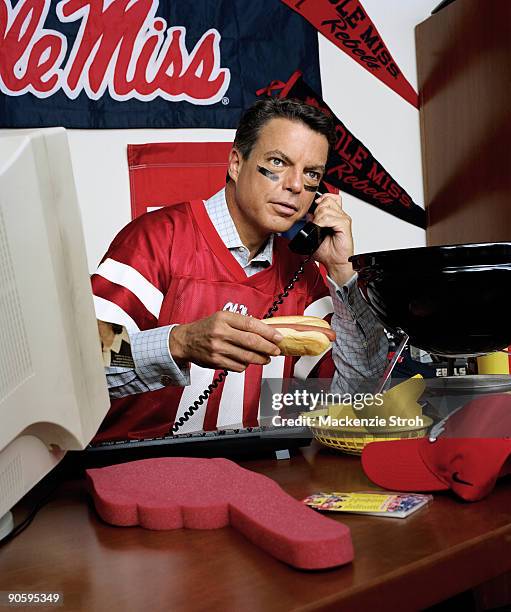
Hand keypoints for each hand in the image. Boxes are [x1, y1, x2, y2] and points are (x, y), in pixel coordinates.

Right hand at [169, 311, 283, 371]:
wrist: (185, 341)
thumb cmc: (207, 328)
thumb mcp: (222, 318)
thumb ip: (241, 323)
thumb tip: (266, 331)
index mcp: (224, 318)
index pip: (251, 324)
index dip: (268, 332)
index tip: (278, 337)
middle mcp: (220, 332)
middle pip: (251, 342)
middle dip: (268, 348)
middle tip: (276, 351)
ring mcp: (218, 348)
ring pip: (247, 357)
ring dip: (260, 359)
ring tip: (266, 358)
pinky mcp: (216, 361)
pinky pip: (238, 366)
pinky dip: (246, 365)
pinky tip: (247, 361)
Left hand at [310, 192, 354, 285]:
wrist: (335, 262)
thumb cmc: (328, 252)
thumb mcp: (315, 234)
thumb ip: (311, 222)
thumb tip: (307, 214)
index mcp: (335, 216)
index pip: (330, 197)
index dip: (321, 199)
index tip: (314, 207)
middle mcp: (340, 216)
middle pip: (327, 200)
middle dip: (317, 210)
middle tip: (315, 222)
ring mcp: (343, 220)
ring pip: (326, 208)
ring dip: (318, 218)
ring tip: (318, 227)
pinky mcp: (345, 226)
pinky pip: (331, 218)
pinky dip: (322, 223)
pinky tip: (321, 229)